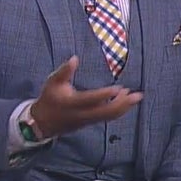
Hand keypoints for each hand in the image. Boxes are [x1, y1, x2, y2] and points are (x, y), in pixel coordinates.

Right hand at [29, 56, 143, 138]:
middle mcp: (82, 114)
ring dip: (124, 107)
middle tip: (137, 95)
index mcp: (72, 103)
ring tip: (136, 96)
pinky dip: (119, 110)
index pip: (90, 99)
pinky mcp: (91, 122)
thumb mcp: (52, 83)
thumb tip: (74, 58)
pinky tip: (127, 102)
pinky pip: (108, 117)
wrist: (43, 122)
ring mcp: (88, 120)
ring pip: (109, 116)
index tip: (119, 88)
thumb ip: (64, 71)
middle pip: (106, 112)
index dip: (104, 95)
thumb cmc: (50, 98)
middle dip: (123, 104)